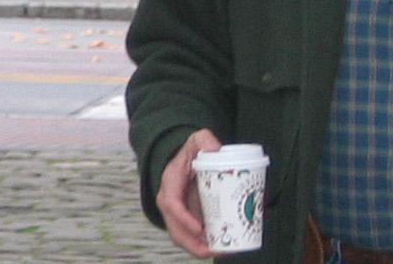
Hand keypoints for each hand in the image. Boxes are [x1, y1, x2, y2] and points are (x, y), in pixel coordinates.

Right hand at [156, 128, 223, 258]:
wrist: (186, 159)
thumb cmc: (192, 152)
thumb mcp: (197, 141)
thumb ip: (205, 140)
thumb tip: (216, 150)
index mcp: (170, 183)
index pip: (171, 204)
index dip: (184, 219)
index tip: (199, 228)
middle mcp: (170, 202)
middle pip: (175, 229)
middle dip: (192, 244)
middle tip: (214, 250)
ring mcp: (178, 214)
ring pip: (182, 238)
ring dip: (199, 249)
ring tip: (221, 251)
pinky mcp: (188, 220)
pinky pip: (193, 237)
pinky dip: (205, 245)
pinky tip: (222, 248)